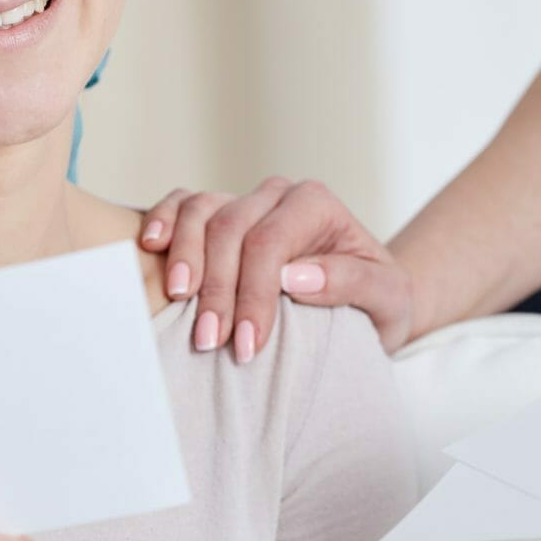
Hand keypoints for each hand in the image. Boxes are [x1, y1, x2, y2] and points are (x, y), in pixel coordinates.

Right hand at [140, 177, 413, 357]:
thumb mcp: (388, 298)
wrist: (369, 299)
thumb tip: (294, 279)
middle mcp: (277, 195)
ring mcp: (244, 201)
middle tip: (210, 342)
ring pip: (201, 211)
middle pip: (231, 229)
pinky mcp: (218, 216)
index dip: (254, 293)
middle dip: (218, 288)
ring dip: (185, 257)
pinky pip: (182, 205)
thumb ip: (350, 282)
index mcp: (316, 205)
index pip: (271, 242)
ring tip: (178, 302)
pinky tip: (152, 246)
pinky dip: (164, 220)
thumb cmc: (380, 301)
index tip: (248, 345)